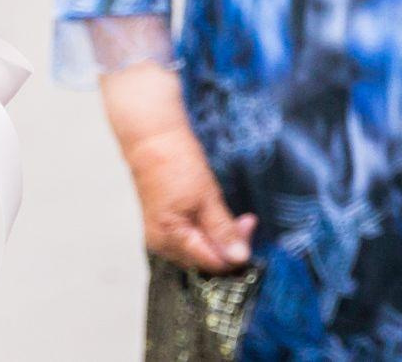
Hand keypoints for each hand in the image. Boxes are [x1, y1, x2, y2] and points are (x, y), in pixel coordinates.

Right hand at [100, 63, 255, 274]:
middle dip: (230, 244)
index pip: (212, 263)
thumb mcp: (207, 196)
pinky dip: (208, 231)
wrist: (152, 139)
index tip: (249, 225)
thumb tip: (240, 258)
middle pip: (206, 259)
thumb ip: (223, 230)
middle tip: (247, 220)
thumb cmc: (176, 163)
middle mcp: (162, 245)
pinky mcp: (164, 227)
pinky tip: (218, 218)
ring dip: (221, 238)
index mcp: (170, 239)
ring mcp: (161, 237)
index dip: (235, 251)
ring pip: (201, 250)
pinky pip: (192, 240)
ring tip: (236, 218)